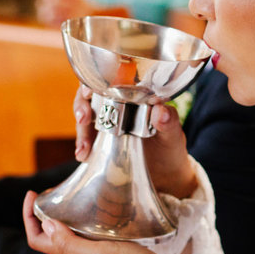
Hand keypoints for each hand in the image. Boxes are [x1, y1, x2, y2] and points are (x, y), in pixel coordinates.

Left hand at [22, 191, 168, 253]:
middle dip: (45, 213)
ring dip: (65, 215)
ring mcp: (94, 253)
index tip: (33, 195)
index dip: (29, 218)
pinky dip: (85, 219)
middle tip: (55, 191)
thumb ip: (71, 242)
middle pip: (51, 235)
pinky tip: (98, 208)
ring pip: (70, 233)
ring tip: (73, 195)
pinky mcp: (110, 250)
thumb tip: (46, 224)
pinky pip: (88, 233)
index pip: (38, 240)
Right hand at [73, 84, 197, 198]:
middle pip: (89, 95)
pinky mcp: (98, 142)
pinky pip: (85, 140)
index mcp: (134, 96)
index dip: (96, 80)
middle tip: (83, 118)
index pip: (110, 78)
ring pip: (84, 118)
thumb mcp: (173, 135)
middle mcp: (116, 106)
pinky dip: (82, 147)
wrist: (164, 175)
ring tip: (84, 148)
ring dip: (81, 131)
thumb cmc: (170, 148)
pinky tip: (83, 155)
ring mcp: (105, 124)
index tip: (90, 91)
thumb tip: (160, 111)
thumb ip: (169, 122)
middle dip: (82, 105)